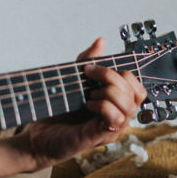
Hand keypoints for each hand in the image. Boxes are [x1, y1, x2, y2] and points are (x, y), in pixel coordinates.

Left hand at [7, 37, 147, 170]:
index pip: (138, 87)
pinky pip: (114, 116)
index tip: (91, 69)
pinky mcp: (100, 136)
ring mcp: (113, 129)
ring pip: (128, 104)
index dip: (120, 73)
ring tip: (88, 95)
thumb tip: (101, 40)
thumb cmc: (58, 112)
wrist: (38, 136)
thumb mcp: (75, 80)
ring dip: (106, 92)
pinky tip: (87, 105)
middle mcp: (121, 118)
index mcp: (118, 106)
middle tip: (88, 75)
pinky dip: (101, 105)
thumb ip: (88, 61)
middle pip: (136, 92)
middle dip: (111, 77)